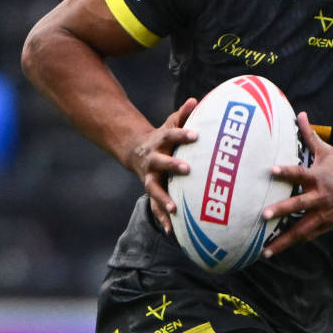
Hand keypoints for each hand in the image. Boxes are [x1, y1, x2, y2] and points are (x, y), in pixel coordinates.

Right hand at [123, 97, 199, 233]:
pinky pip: (156, 207)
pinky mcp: (151, 192)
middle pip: (160, 163)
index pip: (171, 135)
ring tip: (174, 211)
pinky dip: (163, 219)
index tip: (196, 135)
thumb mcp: (170, 123)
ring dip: (163, 200)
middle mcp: (152, 160)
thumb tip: (195, 100)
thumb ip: (183, 115)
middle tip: (187, 170)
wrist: (136, 151)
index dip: (182, 134)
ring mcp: (149, 178)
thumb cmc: (163, 137)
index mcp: (160, 142)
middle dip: (172, 166)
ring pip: (154, 190)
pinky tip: (173, 232)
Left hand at [261, 112, 332, 256]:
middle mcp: (319, 196)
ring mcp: (322, 213)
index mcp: (317, 177)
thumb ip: (309, 135)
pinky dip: (291, 244)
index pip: (299, 172)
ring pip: (300, 229)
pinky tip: (274, 251)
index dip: (285, 171)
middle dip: (281, 210)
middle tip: (264, 215)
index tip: (271, 170)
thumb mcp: (328, 152)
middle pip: (298, 204)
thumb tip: (299, 113)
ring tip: (265, 249)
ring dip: (283, 240)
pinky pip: (306, 236)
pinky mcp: (325, 225)